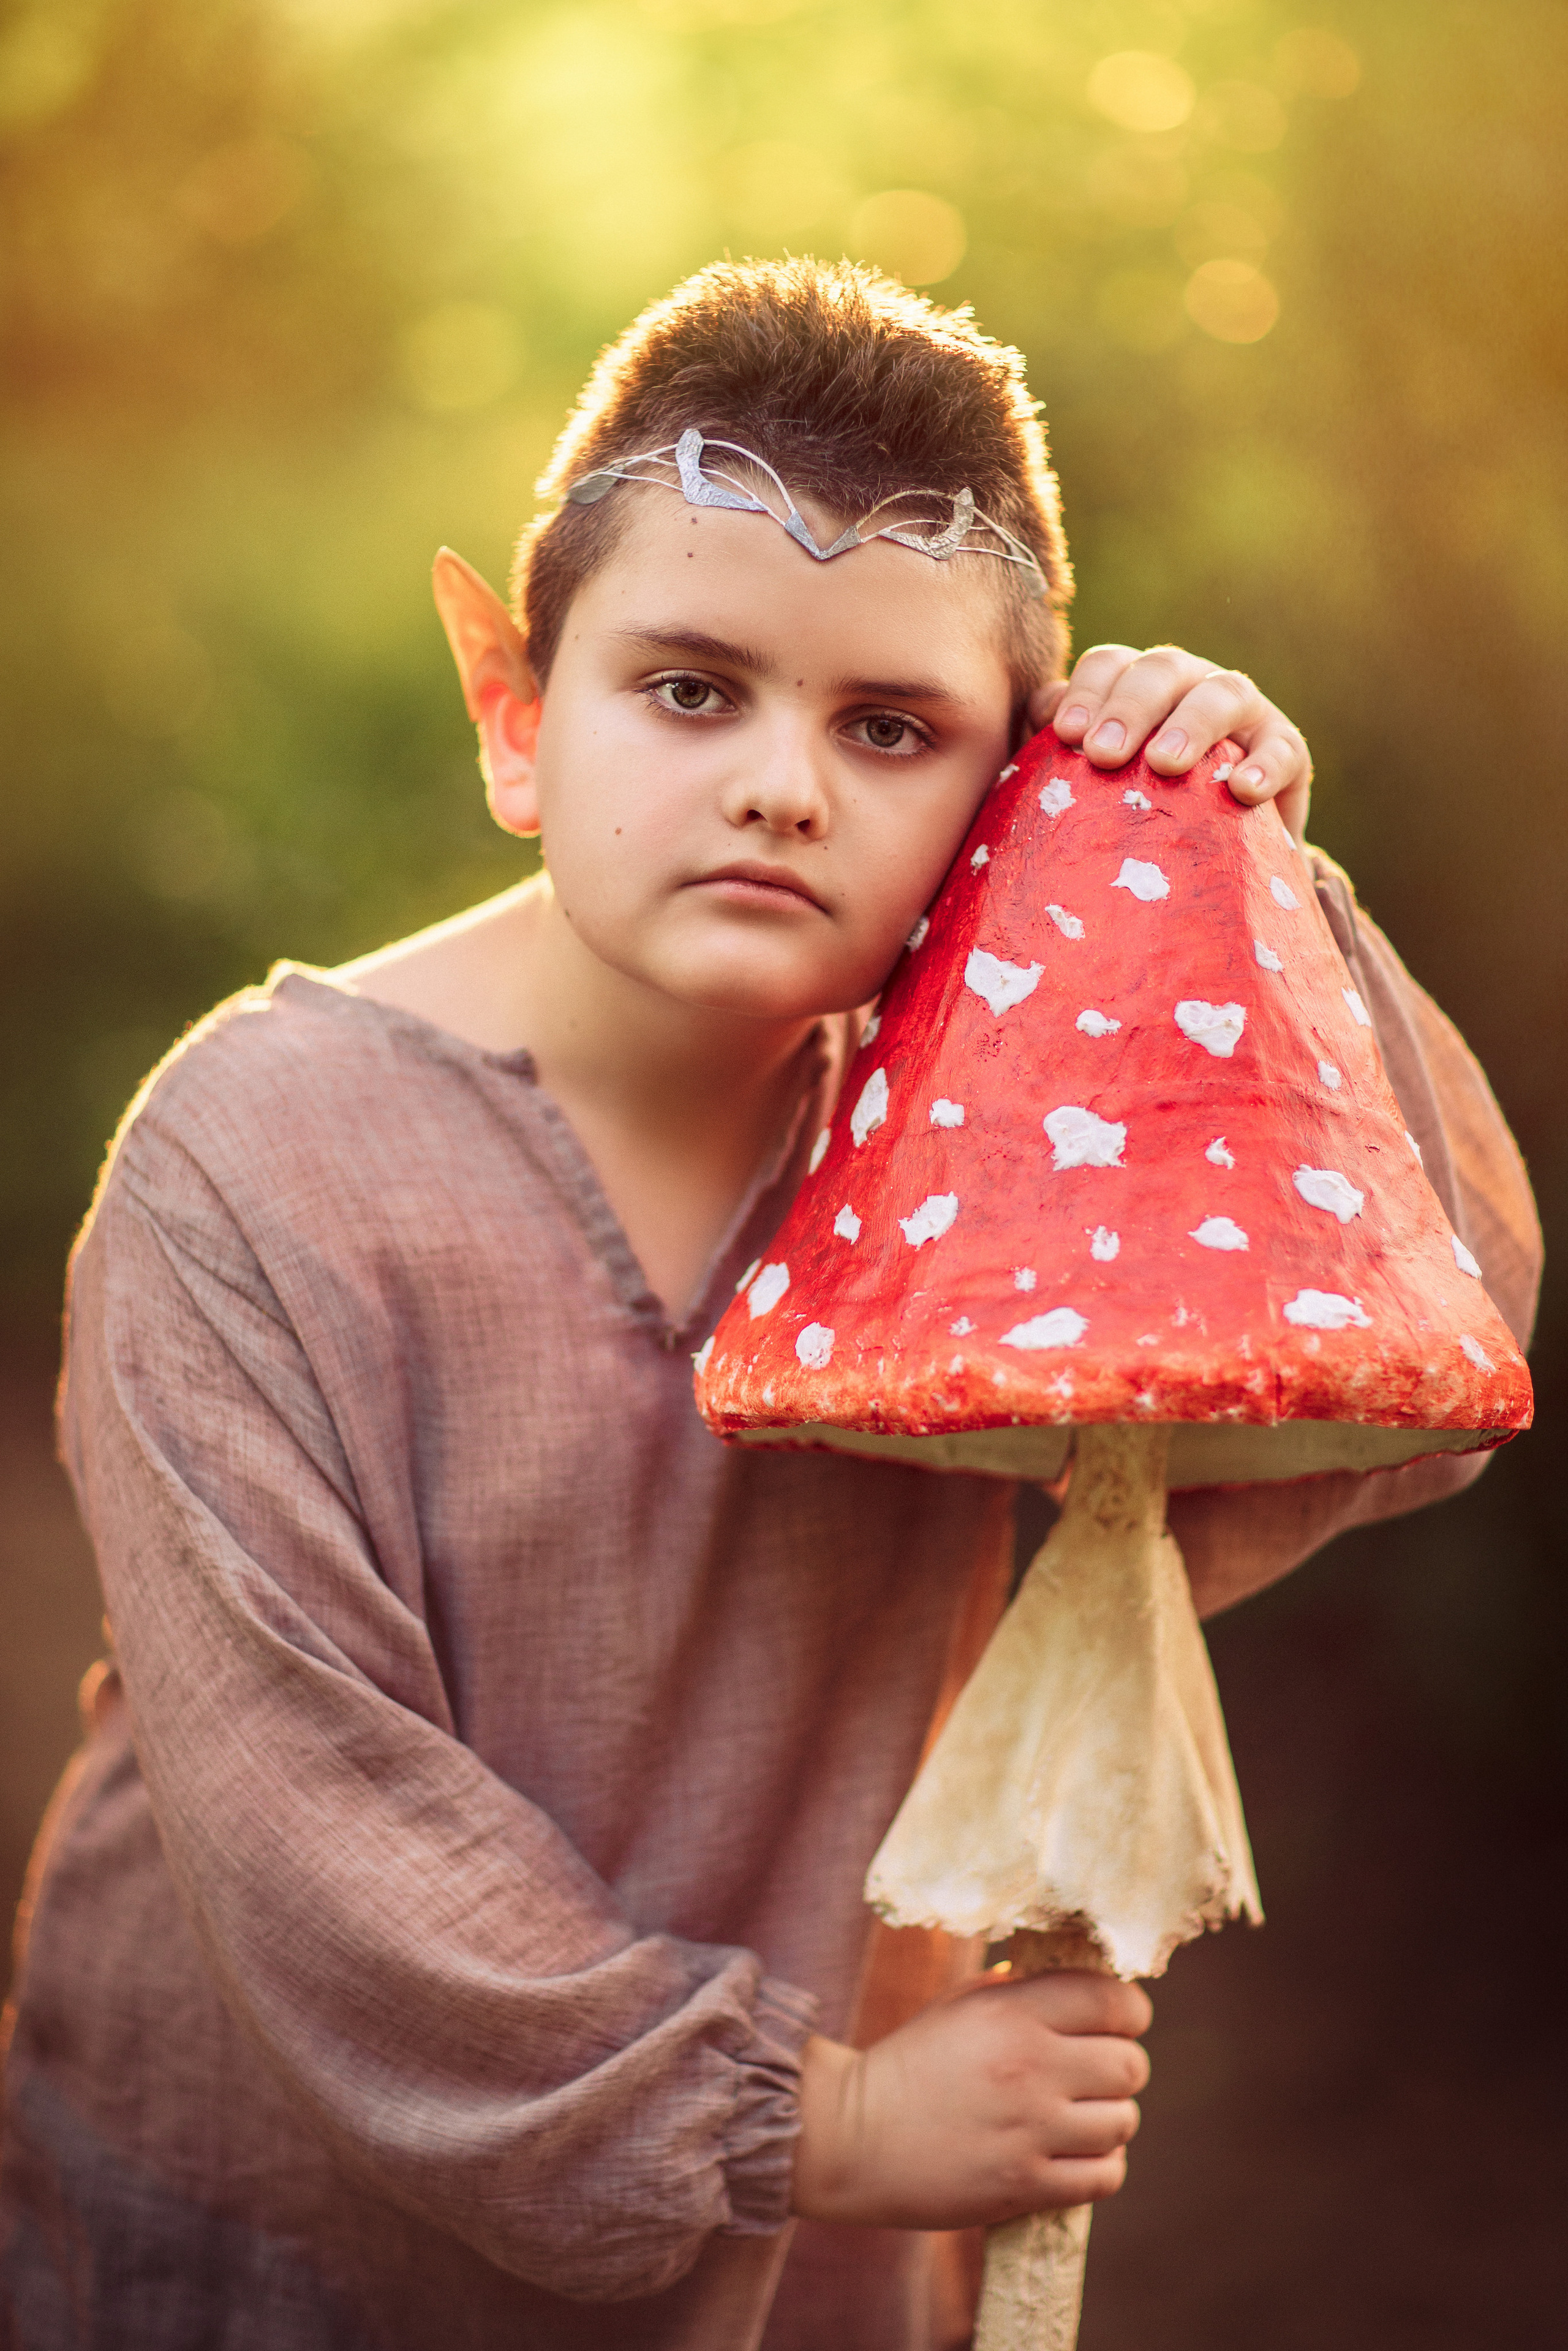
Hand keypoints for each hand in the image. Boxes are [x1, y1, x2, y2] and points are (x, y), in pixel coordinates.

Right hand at [789, 1969, 1150, 2230]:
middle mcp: (1029, 2066)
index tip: (1117, 2021)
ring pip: (1124, 2121)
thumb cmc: (909, 2063)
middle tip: (1094, 2072)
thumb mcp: (960, 2006)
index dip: (1129, 2011)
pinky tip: (1076, 2154)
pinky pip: (1106, 2175)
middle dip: (1120, 2066)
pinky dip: (1101, 2165)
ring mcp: (1030, 2130)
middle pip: (1130, 2064)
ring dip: (1109, 2118)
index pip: (1115, 2001)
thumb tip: (1080, 1988)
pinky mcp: (1024, 2186)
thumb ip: (1020, 1990)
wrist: (851, 2136)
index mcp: (1013, 2012)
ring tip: (1080, 2116)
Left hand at [1030, 646, 1312, 845]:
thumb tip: (1041, 713)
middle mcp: (1190, 684)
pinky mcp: (1287, 750)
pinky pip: (1283, 748)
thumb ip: (1065, 746)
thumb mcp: (1098, 782)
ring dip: (1192, 724)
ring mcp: (1243, 713)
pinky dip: (1265, 764)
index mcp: (1137, 685)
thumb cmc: (1138, 810)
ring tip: (1165, 763)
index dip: (1087, 691)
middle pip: (1161, 670)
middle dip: (1130, 707)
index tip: (1065, 734)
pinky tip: (1243, 791)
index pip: (1109, 665)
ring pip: (1223, 693)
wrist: (1216, 854)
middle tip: (1103, 754)